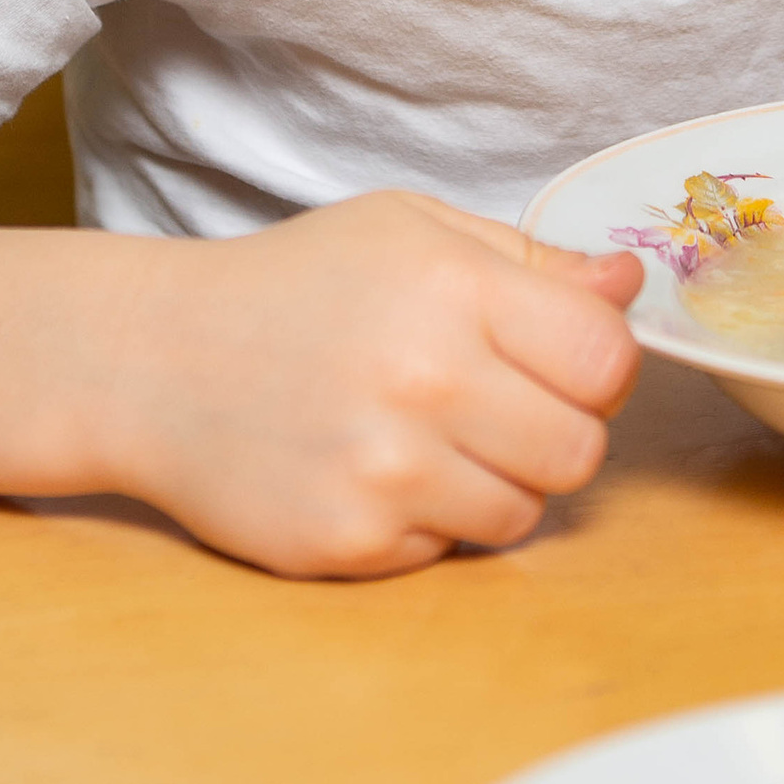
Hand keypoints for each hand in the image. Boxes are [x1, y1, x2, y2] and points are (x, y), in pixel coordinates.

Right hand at [96, 189, 642, 577]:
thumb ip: (531, 261)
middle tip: (496, 406)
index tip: (564, 360)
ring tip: (430, 437)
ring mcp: (386, 473)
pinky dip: (429, 522)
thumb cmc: (294, 285)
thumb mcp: (411, 230)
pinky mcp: (350, 544)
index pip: (606, 358)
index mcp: (452, 290)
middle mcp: (425, 382)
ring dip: (496, 483)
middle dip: (556, 431)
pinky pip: (449, 553)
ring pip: (523, 513)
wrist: (153, 362)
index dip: (600, 365)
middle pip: (581, 450)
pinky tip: (374, 472)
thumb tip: (629, 287)